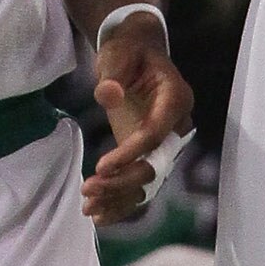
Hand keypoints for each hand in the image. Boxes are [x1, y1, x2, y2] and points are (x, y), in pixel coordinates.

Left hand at [85, 12, 194, 222]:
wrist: (133, 52)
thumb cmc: (127, 50)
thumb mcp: (118, 53)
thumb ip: (113, 74)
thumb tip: (109, 95)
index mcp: (176, 100)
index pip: (156, 135)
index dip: (130, 154)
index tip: (101, 167)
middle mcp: (177, 127)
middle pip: (155, 165)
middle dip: (122, 182)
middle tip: (88, 189)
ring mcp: (164, 144)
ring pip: (148, 181)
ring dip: (119, 198)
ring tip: (88, 209)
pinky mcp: (148, 154)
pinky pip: (140, 183)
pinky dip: (121, 201)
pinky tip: (98, 215)